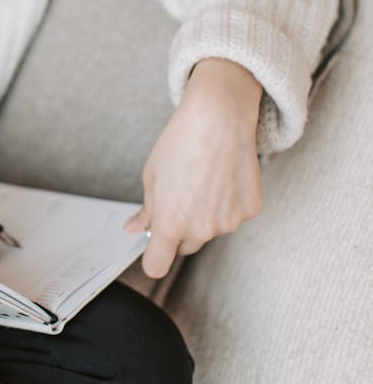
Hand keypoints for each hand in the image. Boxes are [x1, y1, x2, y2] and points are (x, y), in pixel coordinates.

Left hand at [123, 58, 263, 278]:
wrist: (219, 117)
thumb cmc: (181, 142)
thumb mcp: (152, 176)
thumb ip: (146, 210)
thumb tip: (134, 228)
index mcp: (171, 223)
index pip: (157, 266)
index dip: (152, 258)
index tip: (152, 248)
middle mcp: (202, 229)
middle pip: (184, 247)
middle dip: (178, 231)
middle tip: (179, 197)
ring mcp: (229, 222)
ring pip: (209, 230)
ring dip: (203, 215)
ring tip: (202, 179)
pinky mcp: (249, 210)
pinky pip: (231, 216)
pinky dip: (226, 204)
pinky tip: (222, 176)